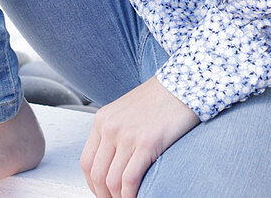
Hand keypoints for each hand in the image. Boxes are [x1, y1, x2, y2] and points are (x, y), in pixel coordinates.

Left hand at [79, 74, 199, 197]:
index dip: (93, 185)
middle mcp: (110, 127)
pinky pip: (130, 181)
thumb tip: (112, 164)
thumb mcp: (127, 111)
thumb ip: (115, 133)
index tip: (104, 193)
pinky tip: (138, 197)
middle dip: (105, 196)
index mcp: (103, 119)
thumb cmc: (159, 99)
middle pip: (97, 175)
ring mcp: (127, 135)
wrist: (183, 84)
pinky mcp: (147, 143)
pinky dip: (131, 196)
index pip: (87, 162)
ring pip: (112, 182)